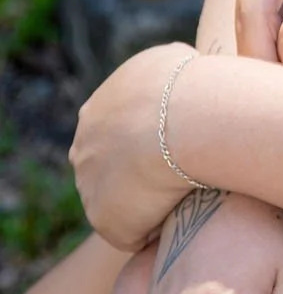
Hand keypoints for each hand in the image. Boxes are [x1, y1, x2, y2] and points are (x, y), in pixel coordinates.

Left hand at [71, 43, 197, 249]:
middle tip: (182, 171)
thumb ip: (162, 75)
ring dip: (150, 200)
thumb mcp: (170, 61)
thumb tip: (179, 72)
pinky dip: (160, 225)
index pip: (117, 133)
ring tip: (188, 193)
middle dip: (140, 172)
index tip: (178, 142)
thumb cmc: (189, 86)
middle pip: (111, 169)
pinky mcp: (107, 222)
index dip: (148, 140)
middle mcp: (83, 149)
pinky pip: (137, 232)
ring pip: (123, 201)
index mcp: (96, 112)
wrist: (186, 119)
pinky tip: (186, 210)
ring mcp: (90, 187)